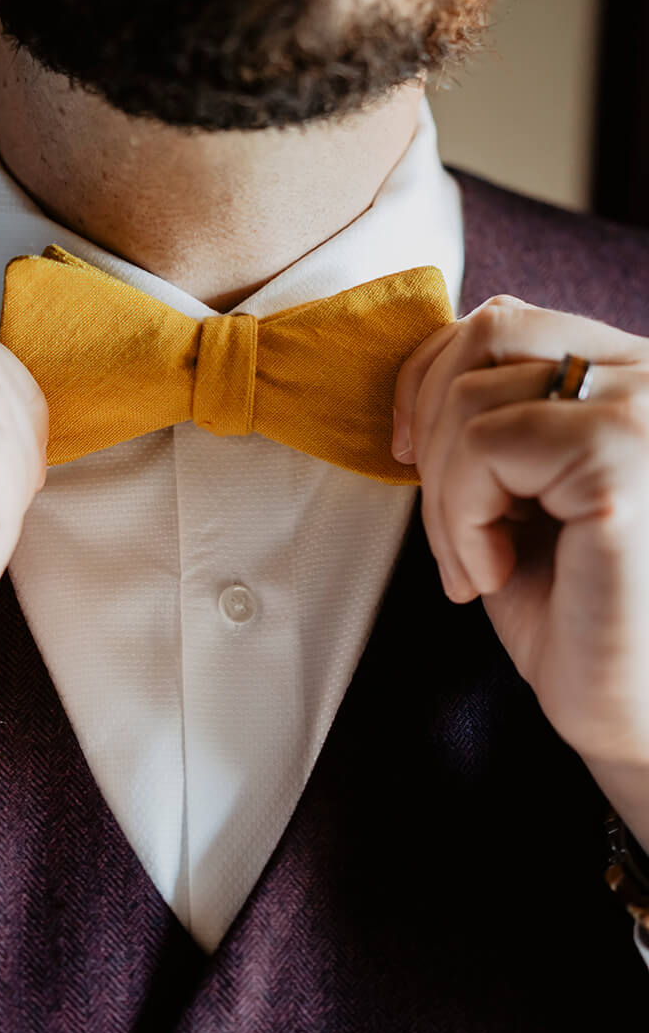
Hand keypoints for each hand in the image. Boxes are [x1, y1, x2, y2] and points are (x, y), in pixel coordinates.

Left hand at [392, 295, 648, 770]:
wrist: (632, 713)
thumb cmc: (575, 614)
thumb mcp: (518, 494)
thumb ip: (491, 421)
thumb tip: (418, 375)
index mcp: (629, 379)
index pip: (505, 319)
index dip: (429, 377)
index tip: (407, 454)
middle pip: (488, 332)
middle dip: (431, 431)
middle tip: (448, 530)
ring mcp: (646, 412)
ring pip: (474, 396)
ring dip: (445, 496)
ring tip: (476, 565)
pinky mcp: (623, 460)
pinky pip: (486, 446)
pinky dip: (463, 518)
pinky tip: (497, 575)